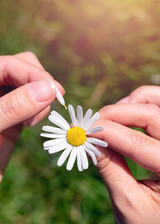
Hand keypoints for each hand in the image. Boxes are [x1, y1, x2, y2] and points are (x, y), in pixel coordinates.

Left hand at [0, 52, 63, 180]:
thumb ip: (13, 107)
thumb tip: (49, 89)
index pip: (8, 65)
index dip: (33, 73)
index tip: (55, 90)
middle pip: (22, 68)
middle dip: (38, 82)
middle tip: (46, 102)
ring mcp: (2, 104)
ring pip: (30, 85)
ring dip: (41, 96)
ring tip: (33, 120)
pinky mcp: (12, 120)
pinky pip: (32, 105)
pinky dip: (40, 110)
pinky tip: (33, 123)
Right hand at [94, 85, 159, 223]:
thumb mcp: (129, 203)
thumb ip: (109, 169)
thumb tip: (90, 140)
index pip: (138, 143)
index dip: (107, 132)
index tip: (84, 130)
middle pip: (152, 114)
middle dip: (118, 113)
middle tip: (94, 121)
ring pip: (159, 102)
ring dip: (134, 102)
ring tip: (111, 115)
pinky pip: (159, 109)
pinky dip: (141, 104)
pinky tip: (126, 113)